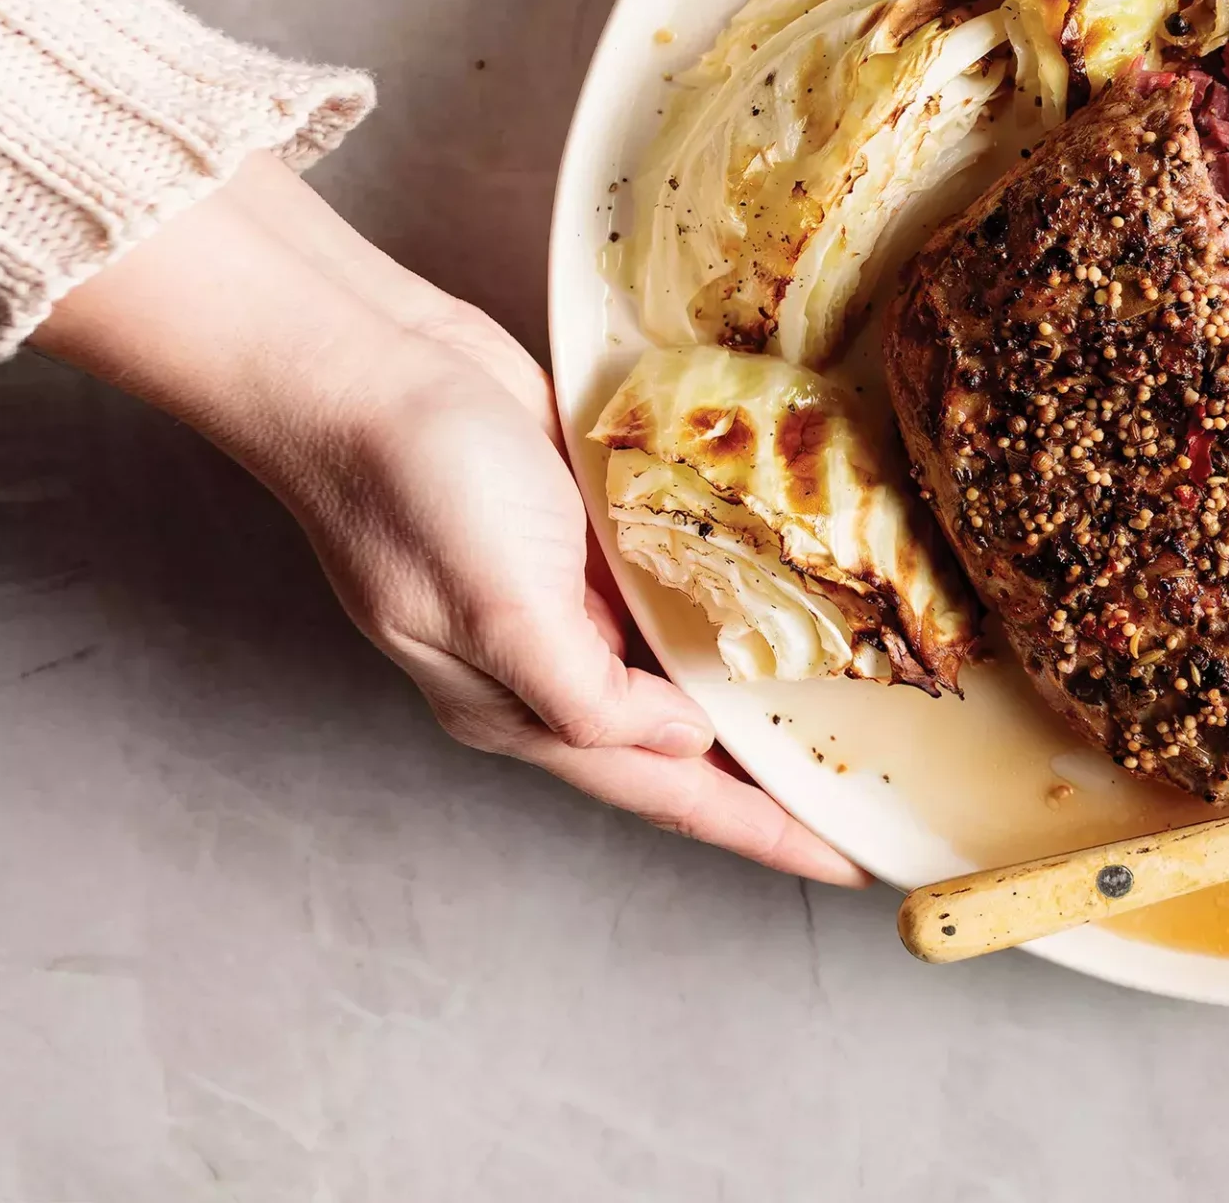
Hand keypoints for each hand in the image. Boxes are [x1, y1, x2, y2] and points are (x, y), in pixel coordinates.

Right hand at [34, 156, 867, 886]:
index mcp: (515, 708)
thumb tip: (683, 745)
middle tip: (867, 814)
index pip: (664, 792)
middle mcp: (544, 668)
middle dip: (770, 788)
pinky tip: (788, 621)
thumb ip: (584, 695)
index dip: (760, 832)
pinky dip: (732, 620)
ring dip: (757, 708)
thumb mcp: (497, 606)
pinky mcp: (580, 540)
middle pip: (681, 753)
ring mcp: (563, 605)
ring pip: (681, 679)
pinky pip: (674, 600)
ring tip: (847, 733)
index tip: (849, 870)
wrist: (360, 358)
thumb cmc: (412, 481)